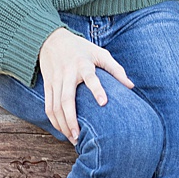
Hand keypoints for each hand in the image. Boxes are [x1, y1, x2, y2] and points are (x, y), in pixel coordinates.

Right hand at [36, 27, 131, 144]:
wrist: (50, 39)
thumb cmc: (80, 48)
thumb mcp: (99, 53)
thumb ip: (115, 69)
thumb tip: (131, 86)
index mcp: (82, 64)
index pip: (90, 77)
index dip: (97, 89)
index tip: (104, 103)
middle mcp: (67, 73)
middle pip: (66, 99)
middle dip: (72, 119)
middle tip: (79, 136)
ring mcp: (55, 80)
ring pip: (55, 106)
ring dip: (62, 124)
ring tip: (72, 138)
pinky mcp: (47, 85)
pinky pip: (48, 106)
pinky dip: (54, 120)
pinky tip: (62, 130)